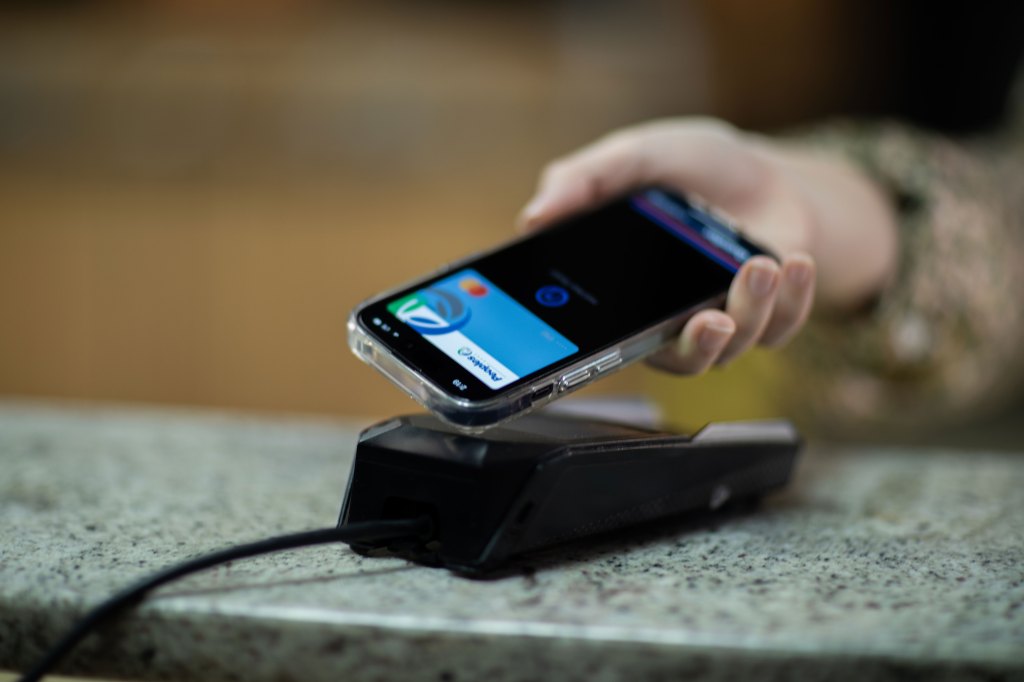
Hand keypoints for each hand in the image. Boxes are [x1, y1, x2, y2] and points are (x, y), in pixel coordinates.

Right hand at [518, 118, 898, 374]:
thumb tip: (530, 219)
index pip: (602, 337)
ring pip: (731, 347)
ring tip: (761, 265)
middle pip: (674, 359)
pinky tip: (794, 264)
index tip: (614, 339)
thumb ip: (584, 181)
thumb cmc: (690, 169)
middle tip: (710, 322)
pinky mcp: (769, 318)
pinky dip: (793, 302)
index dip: (601, 351)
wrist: (761, 169)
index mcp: (622, 292)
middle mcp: (668, 318)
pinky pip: (779, 330)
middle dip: (695, 347)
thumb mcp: (634, 157)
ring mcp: (721, 320)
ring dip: (751, 311)